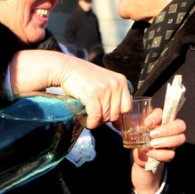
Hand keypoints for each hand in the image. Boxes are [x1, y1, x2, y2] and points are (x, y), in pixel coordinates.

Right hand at [10, 51, 131, 128]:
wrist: (67, 68)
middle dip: (105, 119)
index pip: (127, 107)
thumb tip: (120, 125)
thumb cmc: (85, 78)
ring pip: (105, 116)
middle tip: (94, 115)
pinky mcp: (91, 94)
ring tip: (88, 116)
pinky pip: (96, 116)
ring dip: (96, 121)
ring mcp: (104, 89)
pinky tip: (88, 122)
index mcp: (121, 81)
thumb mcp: (105, 84)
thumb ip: (115, 100)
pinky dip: (92, 122)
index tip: (108, 117)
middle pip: (116, 114)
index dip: (118, 115)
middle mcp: (115, 84)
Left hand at [126, 108, 185, 193]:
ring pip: (180, 138)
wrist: (140, 159)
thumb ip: (139, 127)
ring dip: (166, 141)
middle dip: (166, 129)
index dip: (156, 117)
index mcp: (160, 120)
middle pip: (179, 125)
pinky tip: (151, 153)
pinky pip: (171, 153)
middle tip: (152, 135)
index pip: (163, 112)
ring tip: (152, 145)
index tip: (147, 123)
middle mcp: (170, 129)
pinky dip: (160, 154)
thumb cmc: (139, 141)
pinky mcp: (170, 153)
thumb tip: (142, 126)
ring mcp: (172, 141)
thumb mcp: (136, 133)